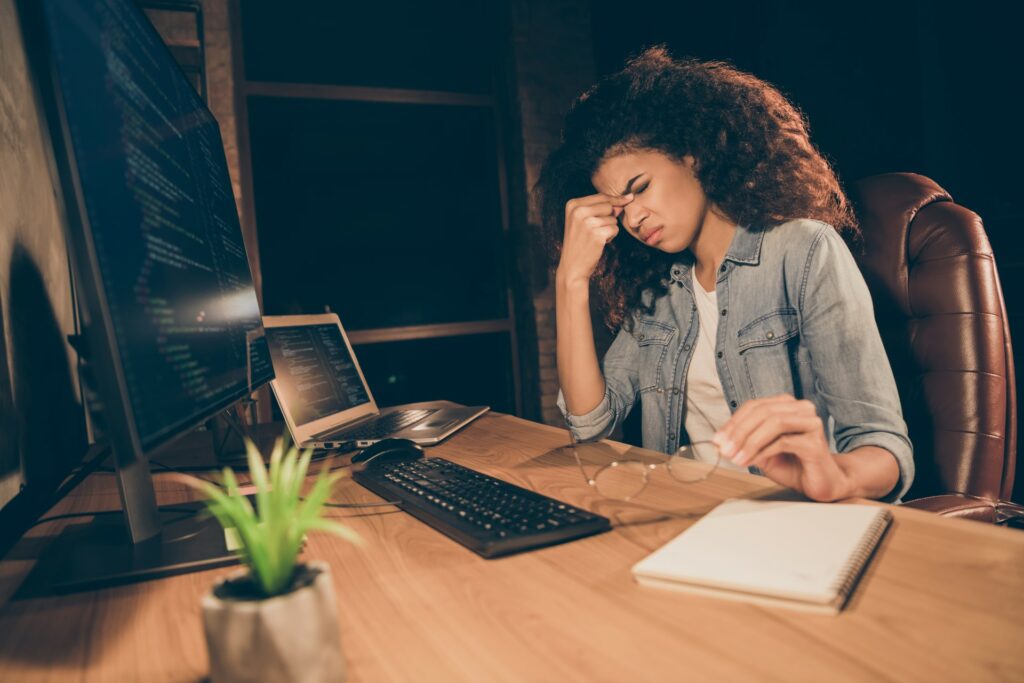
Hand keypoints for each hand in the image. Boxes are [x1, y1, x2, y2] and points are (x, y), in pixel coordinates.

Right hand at [555, 193, 633, 285]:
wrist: (572, 266)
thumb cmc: (580, 242)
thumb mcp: (583, 220)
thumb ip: (601, 208)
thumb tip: (626, 199)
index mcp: (573, 205)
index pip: (601, 196)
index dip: (615, 199)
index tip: (629, 197)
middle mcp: (578, 211)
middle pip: (608, 205)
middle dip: (609, 217)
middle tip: (595, 229)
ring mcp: (587, 222)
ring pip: (613, 218)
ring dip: (609, 228)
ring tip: (595, 237)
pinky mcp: (597, 234)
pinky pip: (615, 229)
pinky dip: (611, 236)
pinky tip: (600, 243)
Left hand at [711, 395, 853, 501]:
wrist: (820, 483)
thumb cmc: (792, 465)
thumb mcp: (761, 451)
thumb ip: (745, 442)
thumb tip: (720, 441)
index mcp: (786, 405)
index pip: (754, 406)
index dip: (733, 422)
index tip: (717, 440)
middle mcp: (800, 408)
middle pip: (763, 412)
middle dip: (739, 432)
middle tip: (724, 450)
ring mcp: (810, 423)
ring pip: (774, 423)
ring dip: (750, 441)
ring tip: (737, 458)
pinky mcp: (815, 441)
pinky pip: (784, 441)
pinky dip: (763, 451)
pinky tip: (752, 462)